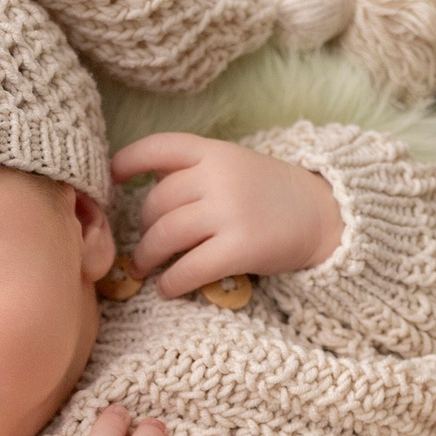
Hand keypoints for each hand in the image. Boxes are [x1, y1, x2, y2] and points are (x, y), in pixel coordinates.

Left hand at [111, 132, 344, 298]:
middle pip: (157, 202)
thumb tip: (142, 192)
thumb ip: (195, 172)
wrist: (324, 215)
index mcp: (215, 153)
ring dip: (147, 257)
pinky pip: (190, 268)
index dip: (128, 161)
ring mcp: (230, 212)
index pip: (160, 147)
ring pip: (165, 236)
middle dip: (143, 228)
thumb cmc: (271, 195)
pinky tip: (167, 289)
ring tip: (144, 268)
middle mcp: (219, 177)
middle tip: (143, 246)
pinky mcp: (240, 247)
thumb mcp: (235, 166)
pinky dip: (171, 282)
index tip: (112, 180)